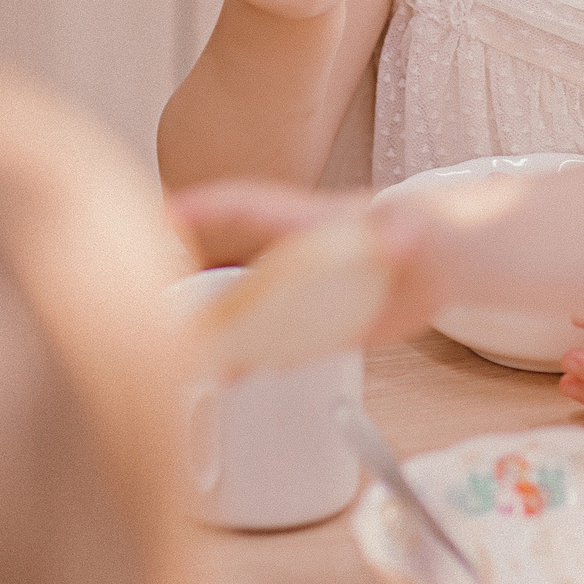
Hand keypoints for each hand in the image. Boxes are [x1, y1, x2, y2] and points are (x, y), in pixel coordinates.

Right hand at [168, 178, 448, 348]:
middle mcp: (287, 254)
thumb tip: (398, 239)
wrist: (442, 264)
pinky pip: (266, 342)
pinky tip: (222, 375)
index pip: (237, 208)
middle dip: (179, 276)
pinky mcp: (311, 323)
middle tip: (141, 300)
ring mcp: (295, 289)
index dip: (195, 211)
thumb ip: (398, 234)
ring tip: (168, 347)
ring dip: (205, 325)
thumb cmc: (416, 230)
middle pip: (220, 260)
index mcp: (300, 221)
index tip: (154, 219)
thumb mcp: (405, 228)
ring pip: (236, 305)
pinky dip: (242, 357)